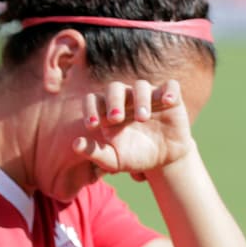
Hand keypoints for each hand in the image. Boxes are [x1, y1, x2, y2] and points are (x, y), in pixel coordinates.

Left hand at [74, 78, 195, 179]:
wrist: (162, 160)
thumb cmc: (133, 156)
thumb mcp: (113, 159)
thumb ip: (94, 153)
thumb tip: (75, 144)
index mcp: (107, 111)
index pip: (93, 100)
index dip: (90, 109)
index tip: (92, 126)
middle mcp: (125, 99)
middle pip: (114, 88)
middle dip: (113, 101)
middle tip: (115, 118)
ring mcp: (148, 97)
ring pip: (141, 86)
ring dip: (140, 99)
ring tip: (141, 118)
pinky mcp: (170, 99)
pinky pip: (170, 86)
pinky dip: (169, 90)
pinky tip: (168, 101)